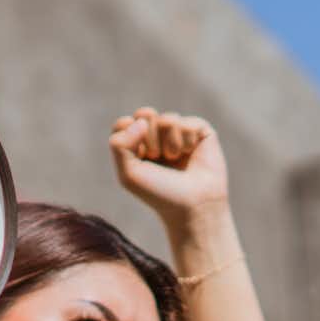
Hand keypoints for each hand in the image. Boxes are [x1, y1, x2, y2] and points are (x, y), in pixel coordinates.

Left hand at [109, 108, 229, 226]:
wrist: (192, 206)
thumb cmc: (159, 193)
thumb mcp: (128, 174)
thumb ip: (119, 144)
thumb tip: (141, 119)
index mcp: (137, 143)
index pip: (124, 123)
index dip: (129, 139)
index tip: (139, 158)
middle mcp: (158, 134)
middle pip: (144, 114)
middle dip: (149, 138)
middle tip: (157, 158)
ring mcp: (178, 131)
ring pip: (167, 119)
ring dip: (169, 144)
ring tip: (175, 160)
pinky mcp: (200, 131)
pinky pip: (187, 124)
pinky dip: (186, 142)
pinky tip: (190, 154)